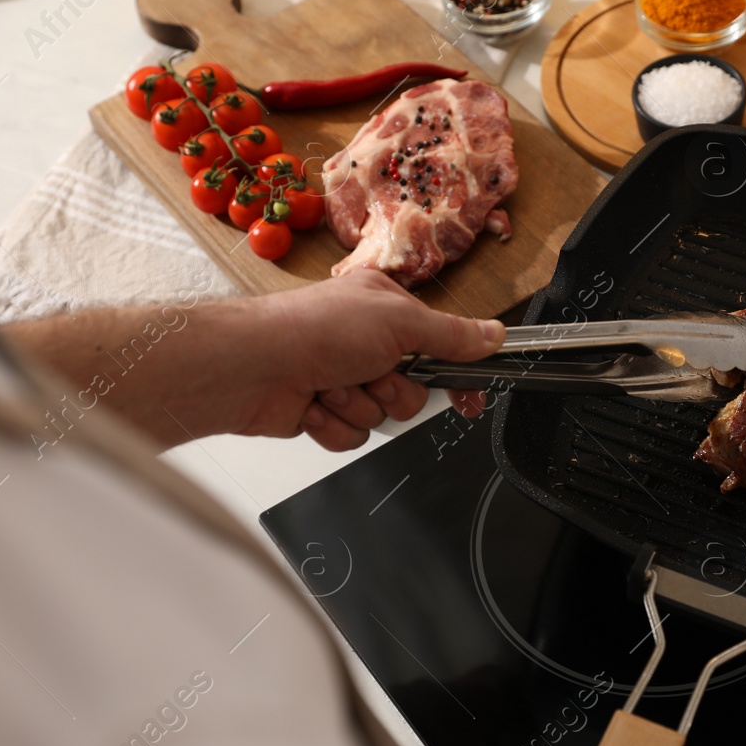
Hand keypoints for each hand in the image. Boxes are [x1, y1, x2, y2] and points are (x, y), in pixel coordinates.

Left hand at [236, 269, 501, 449]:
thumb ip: (451, 334)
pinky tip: (313, 404)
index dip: (456, 373)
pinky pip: (351, 435)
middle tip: (371, 372)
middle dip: (393, 390)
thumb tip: (493, 334)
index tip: (471, 396)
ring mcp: (341, 377)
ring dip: (359, 406)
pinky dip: (334, 424)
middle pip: (413, 390)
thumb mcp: (399, 322)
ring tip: (330, 384)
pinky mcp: (320, 410)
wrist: (252, 367)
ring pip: (381, 416)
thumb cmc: (313, 329)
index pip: (439, 344)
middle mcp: (363, 342)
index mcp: (385, 310)